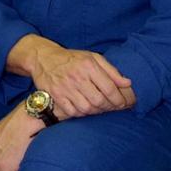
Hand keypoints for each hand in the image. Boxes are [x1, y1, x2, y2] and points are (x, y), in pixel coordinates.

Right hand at [10, 36, 135, 117]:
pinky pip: (73, 112)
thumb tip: (127, 83)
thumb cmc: (72, 58)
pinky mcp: (56, 96)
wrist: (43, 58)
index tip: (123, 103)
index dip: (119, 99)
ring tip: (98, 107)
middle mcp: (77, 77)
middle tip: (111, 107)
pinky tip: (84, 108)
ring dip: (96, 111)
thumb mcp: (92, 58)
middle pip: (99, 101)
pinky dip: (81, 113)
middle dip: (108, 107)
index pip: (109, 88)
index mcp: (88, 66)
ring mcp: (65, 87)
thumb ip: (111, 71)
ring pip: (87, 108)